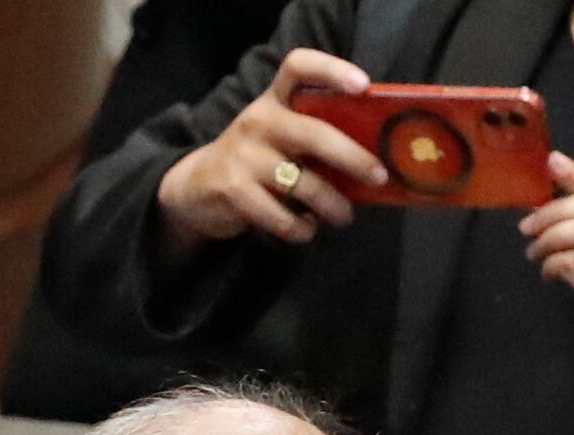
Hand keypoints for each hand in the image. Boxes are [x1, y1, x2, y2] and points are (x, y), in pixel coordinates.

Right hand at [154, 49, 383, 248]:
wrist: (194, 186)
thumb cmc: (256, 157)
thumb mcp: (279, 133)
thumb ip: (314, 133)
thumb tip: (373, 155)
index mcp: (274, 99)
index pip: (299, 66)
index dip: (332, 70)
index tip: (363, 85)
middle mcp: (259, 120)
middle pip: (313, 133)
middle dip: (352, 158)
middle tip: (378, 177)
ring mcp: (244, 155)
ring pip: (302, 183)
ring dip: (331, 204)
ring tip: (344, 216)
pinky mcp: (233, 190)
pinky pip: (279, 215)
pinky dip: (300, 228)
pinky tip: (308, 228)